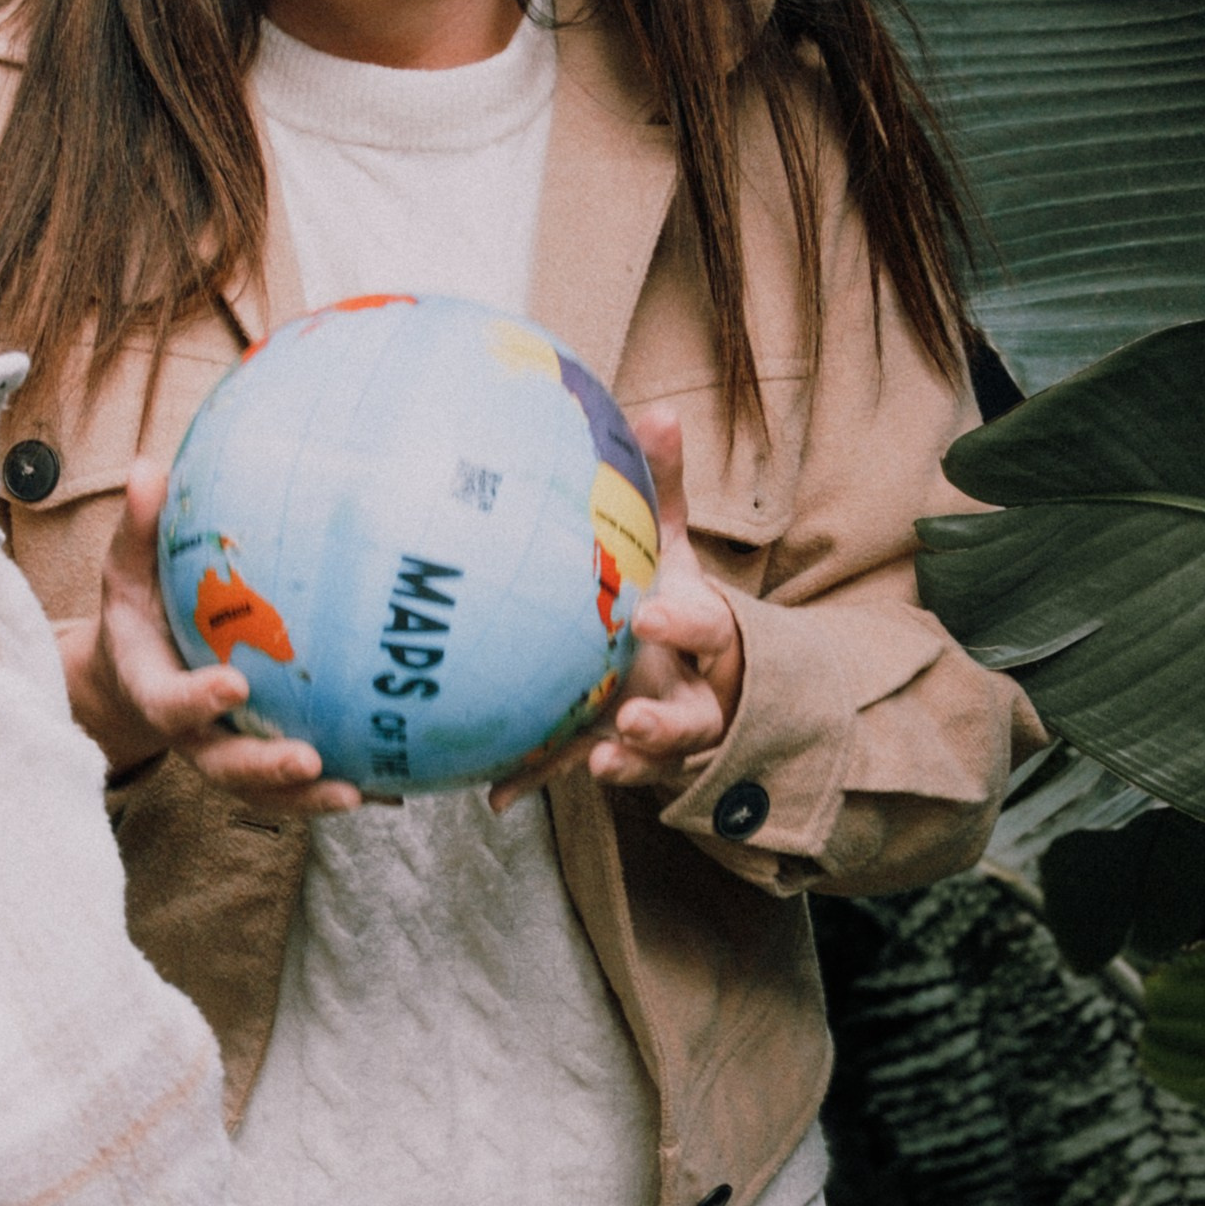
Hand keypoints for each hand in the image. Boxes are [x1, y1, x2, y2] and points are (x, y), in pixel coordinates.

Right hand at [58, 462, 361, 819]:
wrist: (137, 667)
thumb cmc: (139, 610)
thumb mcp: (128, 568)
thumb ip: (140, 528)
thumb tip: (148, 468)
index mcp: (152, 688)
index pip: (169, 703)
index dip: (197, 701)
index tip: (234, 685)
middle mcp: (189, 734)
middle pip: (222, 767)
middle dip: (264, 769)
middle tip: (307, 760)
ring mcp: (224, 753)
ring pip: (264, 789)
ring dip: (308, 796)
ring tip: (359, 791)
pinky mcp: (257, 762)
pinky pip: (298, 784)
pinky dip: (340, 786)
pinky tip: (393, 787)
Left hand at [488, 405, 743, 812]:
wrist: (701, 672)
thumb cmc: (676, 597)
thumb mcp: (677, 545)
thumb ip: (666, 487)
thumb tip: (657, 410)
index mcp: (709, 637)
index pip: (706, 629)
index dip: (683, 626)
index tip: (650, 616)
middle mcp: (693, 693)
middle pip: (694, 719)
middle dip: (666, 723)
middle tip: (630, 719)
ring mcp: (658, 735)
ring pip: (650, 760)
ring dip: (625, 764)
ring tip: (597, 763)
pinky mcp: (614, 756)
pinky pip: (576, 773)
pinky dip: (539, 783)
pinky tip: (496, 795)